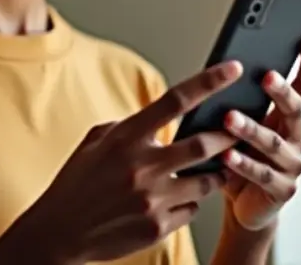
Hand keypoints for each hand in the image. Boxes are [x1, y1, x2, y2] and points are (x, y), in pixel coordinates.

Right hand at [0, 61, 242, 264]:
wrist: (59, 232)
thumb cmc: (78, 183)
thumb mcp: (96, 141)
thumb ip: (131, 126)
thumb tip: (163, 116)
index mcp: (126, 137)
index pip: (176, 100)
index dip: (209, 81)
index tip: (233, 69)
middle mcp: (141, 166)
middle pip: (204, 143)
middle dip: (229, 135)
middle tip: (241, 129)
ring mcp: (151, 199)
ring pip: (207, 180)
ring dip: (217, 172)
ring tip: (217, 166)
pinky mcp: (157, 227)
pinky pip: (192, 209)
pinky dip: (192, 201)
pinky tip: (180, 198)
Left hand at [220, 39, 300, 230]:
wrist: (244, 203)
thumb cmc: (241, 155)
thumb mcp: (241, 124)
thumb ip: (241, 101)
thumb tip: (222, 69)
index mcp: (289, 118)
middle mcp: (297, 138)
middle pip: (295, 110)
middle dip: (281, 92)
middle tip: (266, 76)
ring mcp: (292, 165)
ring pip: (273, 143)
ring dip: (251, 129)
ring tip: (229, 118)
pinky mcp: (282, 190)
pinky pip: (261, 174)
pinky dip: (242, 164)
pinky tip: (225, 155)